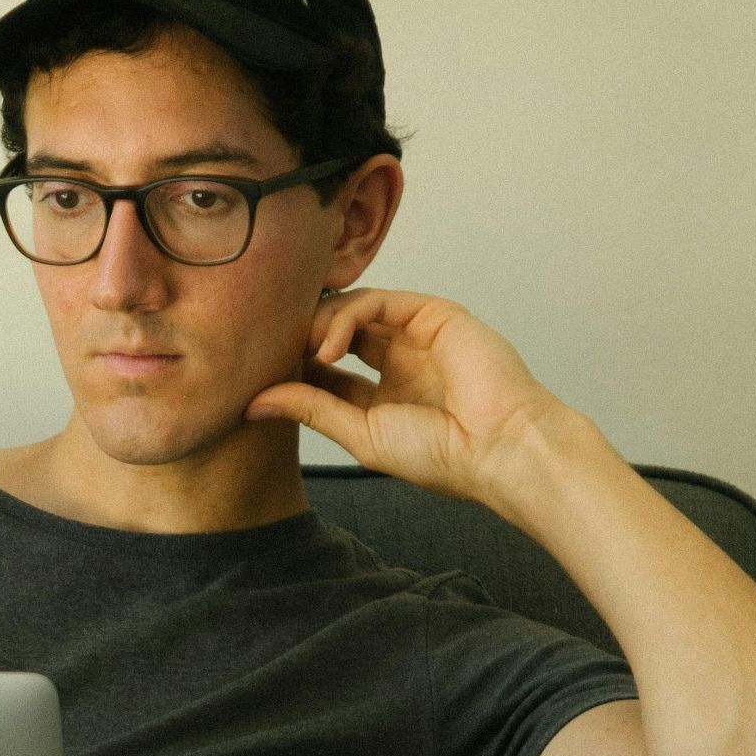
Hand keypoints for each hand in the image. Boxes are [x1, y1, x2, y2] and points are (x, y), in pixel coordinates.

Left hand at [245, 287, 576, 505]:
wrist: (500, 448)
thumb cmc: (443, 454)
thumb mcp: (361, 434)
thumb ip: (311, 410)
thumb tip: (254, 403)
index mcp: (384, 395)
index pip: (325, 370)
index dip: (292, 369)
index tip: (258, 379)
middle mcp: (398, 360)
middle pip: (333, 332)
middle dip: (300, 339)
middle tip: (273, 354)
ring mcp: (416, 335)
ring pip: (350, 310)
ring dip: (318, 325)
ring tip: (304, 351)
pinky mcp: (432, 314)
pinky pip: (376, 300)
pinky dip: (344, 317)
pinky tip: (329, 347)